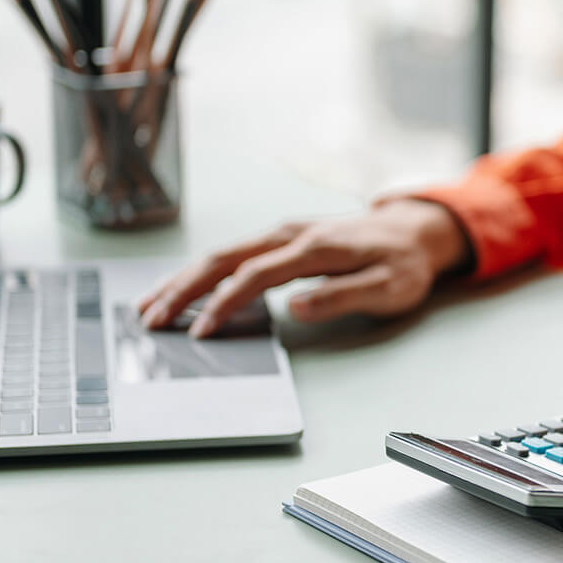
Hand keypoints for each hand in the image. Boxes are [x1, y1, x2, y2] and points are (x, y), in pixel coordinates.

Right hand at [138, 199, 470, 336]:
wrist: (414, 231)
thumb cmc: (403, 264)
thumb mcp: (388, 287)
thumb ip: (343, 296)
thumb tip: (296, 307)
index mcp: (315, 247)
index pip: (256, 275)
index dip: (225, 302)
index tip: (202, 331)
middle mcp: (291, 235)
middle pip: (224, 259)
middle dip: (183, 289)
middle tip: (150, 319)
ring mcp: (283, 235)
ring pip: (221, 254)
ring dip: (183, 280)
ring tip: (148, 305)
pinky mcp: (281, 240)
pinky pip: (232, 255)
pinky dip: (201, 273)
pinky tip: (181, 289)